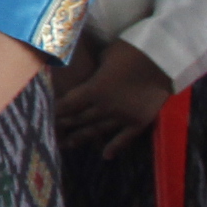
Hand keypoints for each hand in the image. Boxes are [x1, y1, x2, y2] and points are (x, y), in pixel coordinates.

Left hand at [52, 40, 177, 155]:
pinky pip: (125, 138)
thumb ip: (92, 71)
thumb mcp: (103, 55)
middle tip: (49, 134)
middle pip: (79, 119)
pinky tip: (105, 155)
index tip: (42, 116)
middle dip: (63, 126)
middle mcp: (105, 107)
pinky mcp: (140, 121)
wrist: (164, 59)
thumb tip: (82, 73)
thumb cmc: (131, 50)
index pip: (68, 105)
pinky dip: (115, 147)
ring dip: (81, 138)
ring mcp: (123, 116)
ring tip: (67, 145)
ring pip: (97, 130)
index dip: (55, 111)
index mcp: (94, 89)